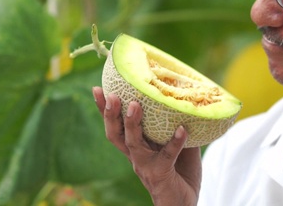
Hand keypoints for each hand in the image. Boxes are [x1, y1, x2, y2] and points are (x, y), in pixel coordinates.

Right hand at [92, 87, 200, 205]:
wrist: (183, 205)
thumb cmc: (180, 172)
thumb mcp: (177, 144)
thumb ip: (177, 124)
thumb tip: (185, 98)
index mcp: (136, 147)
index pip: (116, 126)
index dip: (104, 109)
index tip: (97, 88)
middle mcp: (136, 156)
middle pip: (116, 134)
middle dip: (111, 114)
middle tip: (112, 95)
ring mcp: (146, 166)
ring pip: (133, 143)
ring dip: (132, 124)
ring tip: (135, 105)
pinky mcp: (160, 174)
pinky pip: (167, 156)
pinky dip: (175, 142)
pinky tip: (182, 130)